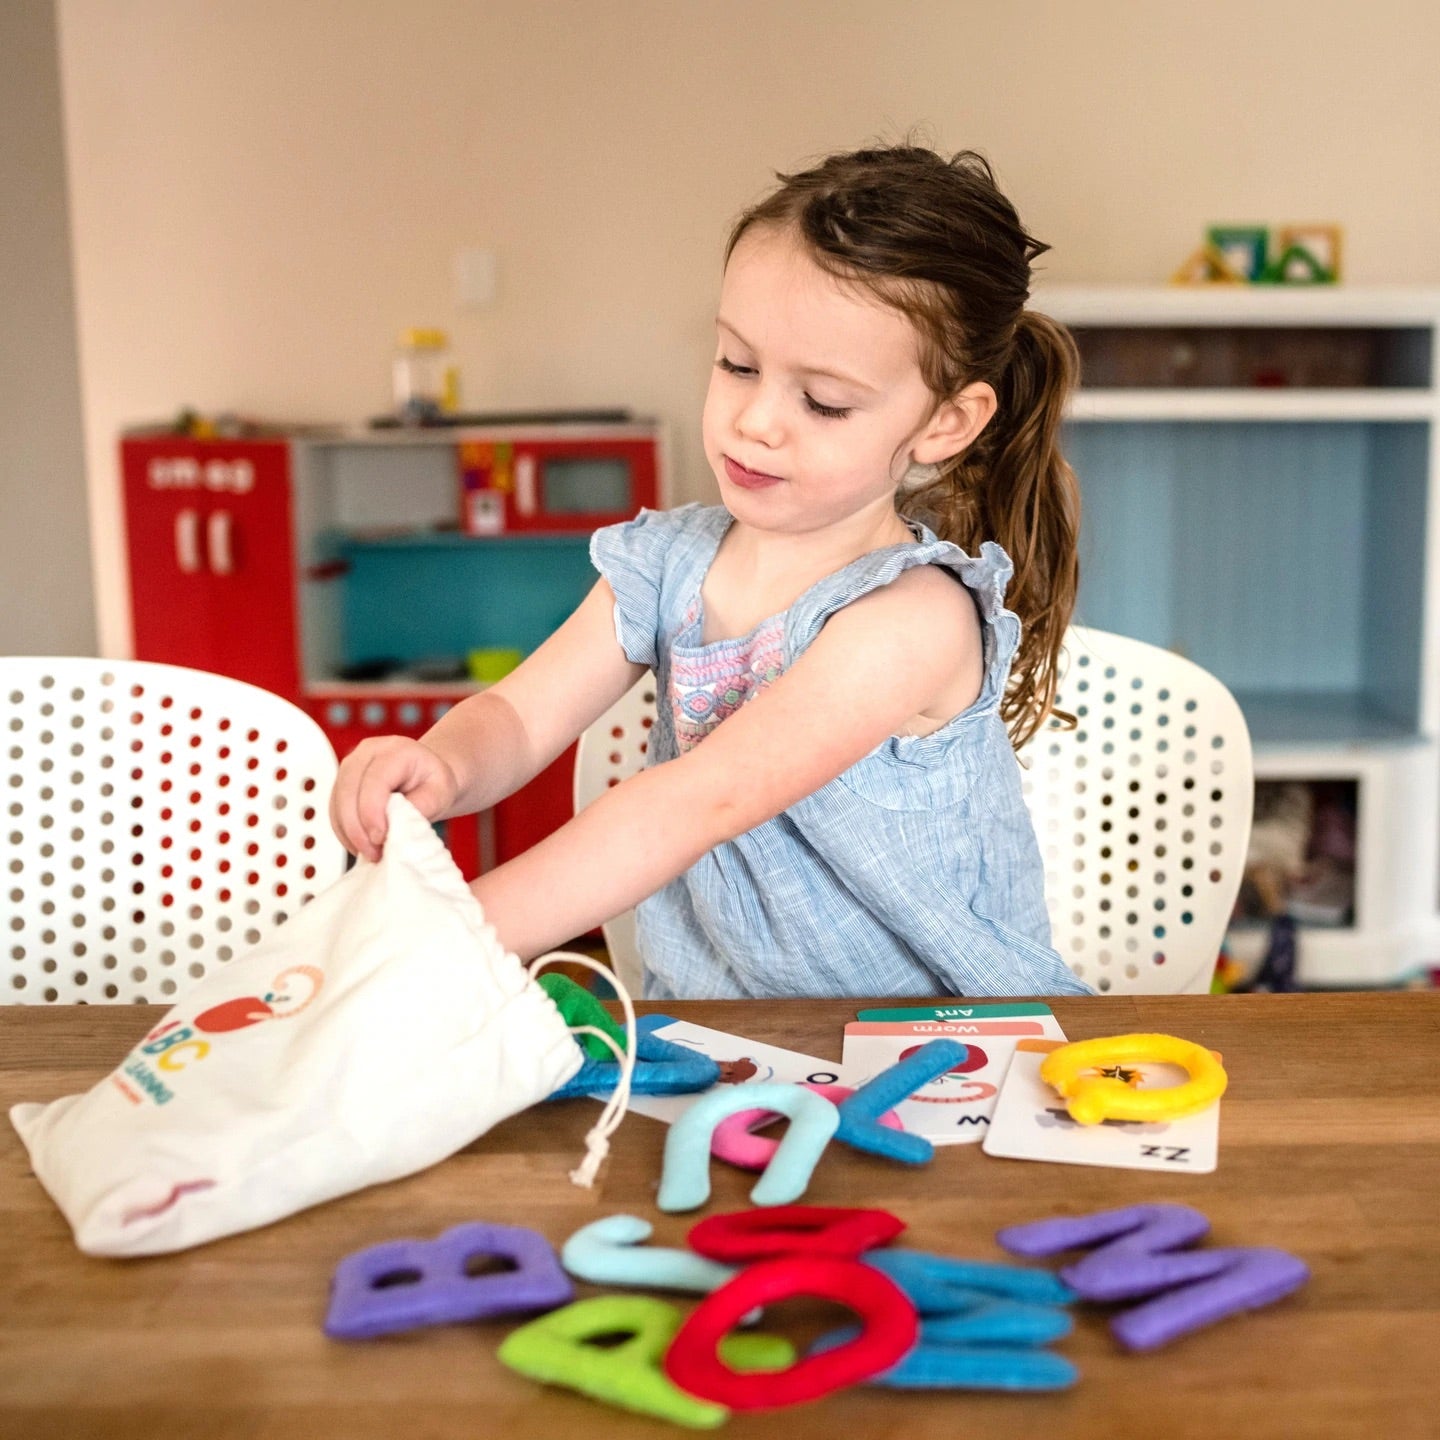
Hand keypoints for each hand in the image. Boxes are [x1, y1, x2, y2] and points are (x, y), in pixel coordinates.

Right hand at [329, 736, 459, 860]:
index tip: (380, 838)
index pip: (374, 780)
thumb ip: (422, 806)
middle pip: (348, 789)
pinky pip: (334, 811)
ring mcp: (351, 767)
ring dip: (349, 833)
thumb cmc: (434, 781)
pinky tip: (362, 846)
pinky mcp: (342, 785)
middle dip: (356, 827)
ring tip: (371, 853)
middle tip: (374, 852)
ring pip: (336, 802)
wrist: (426, 776)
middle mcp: (367, 753)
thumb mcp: (442, 792)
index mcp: (395, 750)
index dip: (372, 812)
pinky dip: (345, 833)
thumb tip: (398, 826)